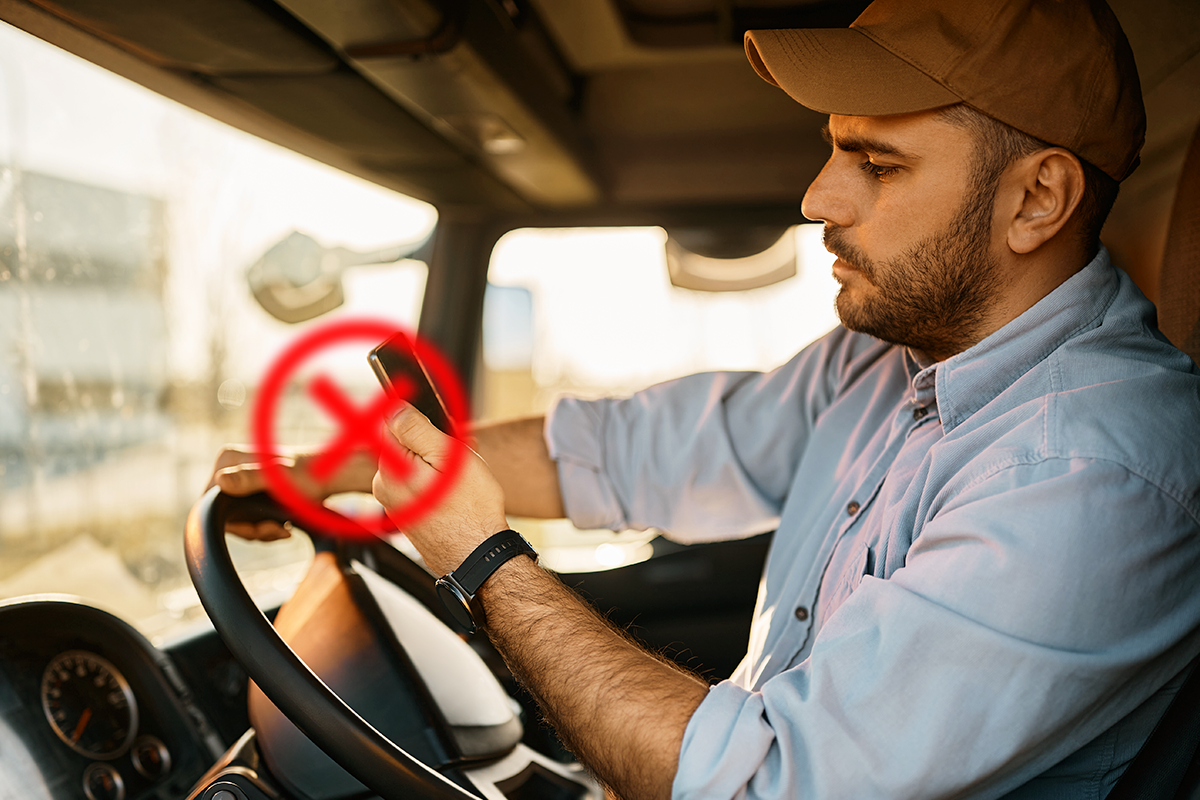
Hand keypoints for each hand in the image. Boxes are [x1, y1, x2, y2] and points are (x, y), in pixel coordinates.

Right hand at [207, 445, 376, 539]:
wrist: (330, 478)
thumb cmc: (309, 476)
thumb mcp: (278, 479)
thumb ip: (250, 478)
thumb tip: (221, 482)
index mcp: (228, 459)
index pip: (209, 502)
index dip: (231, 523)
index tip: (258, 530)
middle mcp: (230, 467)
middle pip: (222, 513)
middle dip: (249, 529)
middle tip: (276, 532)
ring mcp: (240, 479)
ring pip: (236, 518)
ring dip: (259, 530)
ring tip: (282, 530)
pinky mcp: (252, 491)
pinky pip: (247, 518)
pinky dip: (263, 527)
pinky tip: (283, 527)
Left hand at [372, 403, 508, 575]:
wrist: (477, 558)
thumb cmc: (470, 511)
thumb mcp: (449, 457)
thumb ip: (416, 429)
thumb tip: (393, 408)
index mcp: (390, 469)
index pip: (389, 423)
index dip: (417, 420)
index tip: (438, 430)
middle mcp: (384, 487)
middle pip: (402, 444)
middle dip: (431, 443)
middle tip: (460, 454)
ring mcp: (393, 504)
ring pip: (412, 465)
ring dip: (437, 463)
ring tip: (462, 477)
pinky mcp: (406, 515)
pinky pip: (417, 485)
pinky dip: (435, 482)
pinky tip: (456, 493)